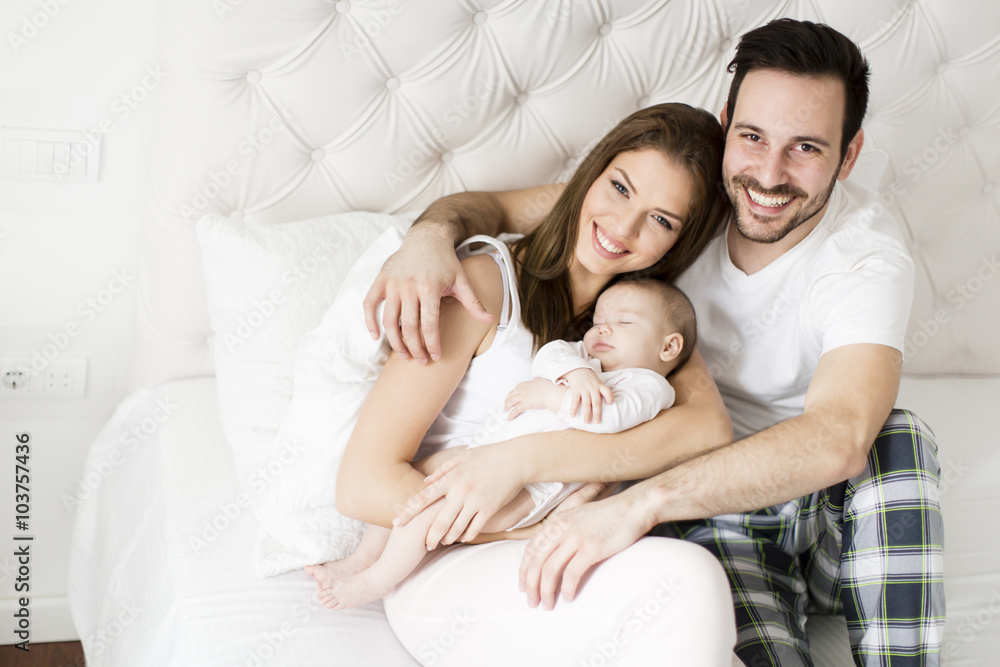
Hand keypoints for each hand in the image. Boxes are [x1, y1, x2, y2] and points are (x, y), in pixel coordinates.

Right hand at [362, 225, 491, 362]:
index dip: (432, 343)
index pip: (429, 324)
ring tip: (404, 355)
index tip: (435, 356)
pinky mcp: (381, 280)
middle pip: (409, 326)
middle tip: (421, 361)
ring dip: (395, 341)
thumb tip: (490, 319)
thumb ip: (473, 302)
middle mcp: (409, 286)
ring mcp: (393, 283)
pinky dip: (370, 321)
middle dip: (415, 348)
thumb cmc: (446, 261)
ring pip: (389, 320)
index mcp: (430, 287)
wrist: (427, 237)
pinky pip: (369, 303)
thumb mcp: (462, 280)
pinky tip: (376, 336)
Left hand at [394, 446, 524, 548]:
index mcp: (451, 478)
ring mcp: (475, 501)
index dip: (409, 511)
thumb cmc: (489, 455)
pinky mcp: (489, 509)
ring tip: (443, 542)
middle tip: (424, 545)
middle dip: (429, 537)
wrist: (516, 459)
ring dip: (447, 538)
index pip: (424, 498)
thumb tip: (425, 482)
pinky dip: (466, 535)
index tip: (397, 522)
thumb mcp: (463, 456)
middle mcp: (460, 491)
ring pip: (455, 528)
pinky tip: (463, 537)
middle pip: (438, 521)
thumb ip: (443, 470)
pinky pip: (474, 529)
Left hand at [504, 378, 563, 418]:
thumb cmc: (550, 388)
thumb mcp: (543, 381)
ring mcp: (523, 396)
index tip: (512, 395)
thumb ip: (538, 380)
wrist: (552, 393)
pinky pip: (515, 410)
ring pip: (511, 401)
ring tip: (505, 410)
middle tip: (506, 403)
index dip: (513, 392)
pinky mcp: (525, 404)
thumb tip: (537, 378)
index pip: (517, 387)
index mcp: (528, 383)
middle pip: (512, 394)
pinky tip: (509, 418)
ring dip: (507, 406)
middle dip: (508, 399)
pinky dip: (511, 414)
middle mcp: (524, 389)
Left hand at [518, 490, 648, 609]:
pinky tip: (569, 598)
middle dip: (531, 586)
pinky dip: (567, 589)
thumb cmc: (609, 515)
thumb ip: (564, 531)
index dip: (523, 570)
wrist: (633, 508)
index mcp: (556, 522)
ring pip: (550, 570)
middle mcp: (561, 529)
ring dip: (546, 591)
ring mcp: (576, 538)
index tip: (523, 586)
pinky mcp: (591, 548)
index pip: (530, 549)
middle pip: (536, 562)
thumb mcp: (578, 517)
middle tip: (532, 602)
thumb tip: (553, 553)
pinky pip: (572, 574)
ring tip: (548, 604)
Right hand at [561, 368, 613, 423]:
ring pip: (586, 403)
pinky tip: (573, 415)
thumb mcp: (597, 381)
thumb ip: (601, 390)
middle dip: (597, 413)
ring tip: (586, 422)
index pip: (608, 392)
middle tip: (597, 422)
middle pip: (596, 402)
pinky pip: (575, 401)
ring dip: (586, 414)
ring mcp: (584, 389)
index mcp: (600, 385)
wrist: (576, 368)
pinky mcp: (576, 389)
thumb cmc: (588, 378)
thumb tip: (607, 403)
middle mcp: (593, 388)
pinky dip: (573, 409)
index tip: (610, 404)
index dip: (610, 398)